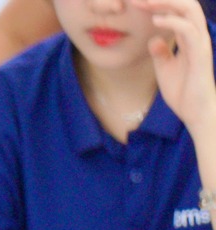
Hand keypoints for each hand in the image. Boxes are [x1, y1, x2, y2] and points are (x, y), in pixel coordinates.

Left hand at [140, 0, 215, 136]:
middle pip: (185, 4)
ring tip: (145, 3)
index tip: (136, 3)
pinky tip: (156, 20)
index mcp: (189, 38)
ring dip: (166, 3)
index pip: (177, 11)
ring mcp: (200, 42)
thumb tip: (154, 39)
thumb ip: (160, 53)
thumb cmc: (183, 91)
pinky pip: (189, 30)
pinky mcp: (200, 53)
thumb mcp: (164, 69)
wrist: (194, 111)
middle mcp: (197, 35)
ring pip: (190, 10)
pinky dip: (172, 21)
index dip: (159, 4)